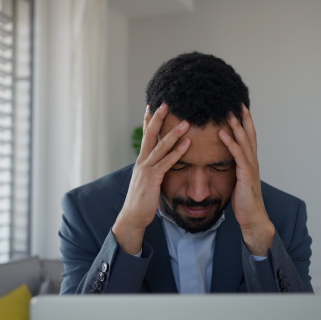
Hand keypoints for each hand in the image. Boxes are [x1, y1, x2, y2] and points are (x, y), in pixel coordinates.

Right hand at [113, 103, 190, 253]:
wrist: (133, 216)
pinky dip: (177, 152)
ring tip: (186, 122)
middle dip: (158, 118)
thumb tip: (159, 164)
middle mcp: (142, 161)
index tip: (152, 105)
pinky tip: (187, 144)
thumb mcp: (146, 181)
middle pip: (150, 134)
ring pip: (161, 146)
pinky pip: (167, 162)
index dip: (148, 120)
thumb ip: (153, 170)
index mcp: (142, 160)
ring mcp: (147, 169)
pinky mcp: (153, 178)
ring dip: (174, 133)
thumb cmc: (142, 200)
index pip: (145, 136)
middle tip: (166, 103)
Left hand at [218, 104, 275, 255]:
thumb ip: (234, 168)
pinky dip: (230, 142)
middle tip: (237, 101)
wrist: (252, 217)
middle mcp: (252, 160)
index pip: (248, 136)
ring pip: (244, 140)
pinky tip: (222, 133)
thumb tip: (225, 161)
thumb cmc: (244, 201)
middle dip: (244, 117)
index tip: (239, 107)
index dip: (245, 121)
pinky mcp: (245, 174)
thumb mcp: (238, 180)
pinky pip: (237, 154)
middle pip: (249, 133)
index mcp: (250, 161)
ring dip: (236, 125)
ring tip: (228, 111)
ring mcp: (250, 166)